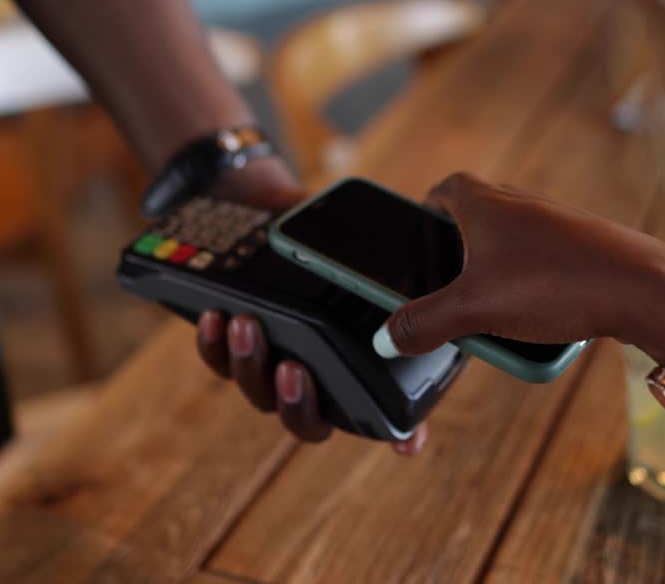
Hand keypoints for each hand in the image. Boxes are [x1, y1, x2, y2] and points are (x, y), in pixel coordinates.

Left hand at [196, 157, 427, 454]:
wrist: (289, 225)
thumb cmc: (344, 265)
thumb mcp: (375, 278)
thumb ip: (405, 309)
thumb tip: (452, 333)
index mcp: (346, 384)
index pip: (368, 423)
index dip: (390, 436)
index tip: (400, 440)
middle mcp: (304, 387)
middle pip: (299, 419)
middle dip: (296, 400)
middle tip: (295, 369)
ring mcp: (265, 368)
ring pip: (255, 387)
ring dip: (248, 364)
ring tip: (247, 327)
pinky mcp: (228, 345)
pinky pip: (215, 358)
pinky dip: (212, 344)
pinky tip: (216, 315)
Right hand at [378, 172, 664, 366]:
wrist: (643, 288)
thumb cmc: (556, 283)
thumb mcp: (474, 309)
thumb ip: (424, 323)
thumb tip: (386, 337)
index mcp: (485, 204)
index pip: (444, 188)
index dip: (426, 208)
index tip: (416, 231)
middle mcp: (521, 204)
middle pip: (477, 216)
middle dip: (457, 250)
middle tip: (445, 284)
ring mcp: (557, 224)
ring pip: (512, 241)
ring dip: (494, 270)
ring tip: (487, 311)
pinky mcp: (584, 247)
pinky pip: (543, 262)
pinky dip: (529, 284)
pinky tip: (533, 320)